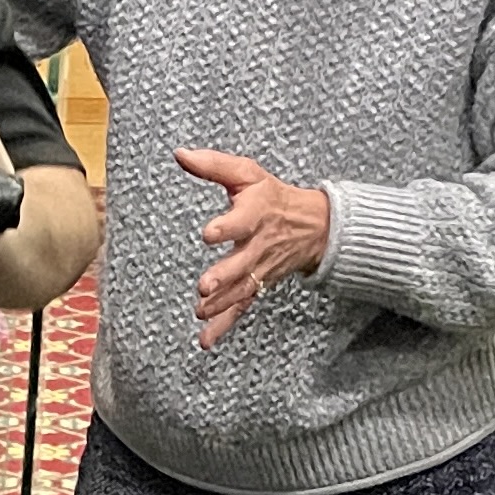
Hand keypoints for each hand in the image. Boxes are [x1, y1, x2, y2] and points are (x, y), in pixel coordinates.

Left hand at [180, 147, 329, 348]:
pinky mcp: (258, 285)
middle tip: (205, 286)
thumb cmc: (272, 196)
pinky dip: (224, 324)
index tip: (209, 233)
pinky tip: (205, 340)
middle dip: (224, 276)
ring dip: (221, 303)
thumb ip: (213, 165)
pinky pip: (242, 307)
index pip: (243, 220)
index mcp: (256, 214)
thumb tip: (179, 154)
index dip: (227, 226)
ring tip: (201, 311)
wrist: (314, 226)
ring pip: (241, 289)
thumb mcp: (248, 174)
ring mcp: (259, 269)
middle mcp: (259, 245)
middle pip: (242, 262)